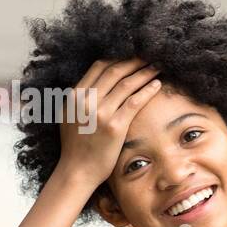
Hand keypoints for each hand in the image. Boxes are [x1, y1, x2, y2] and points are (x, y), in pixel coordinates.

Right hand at [54, 57, 162, 185]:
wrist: (77, 170)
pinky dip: (147, 91)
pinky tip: (157, 85)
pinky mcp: (115, 126)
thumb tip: (95, 84)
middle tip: (149, 56)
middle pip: (114, 71)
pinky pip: (135, 102)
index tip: (132, 56)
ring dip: (144, 73)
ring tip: (157, 67)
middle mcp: (86, 100)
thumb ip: (80, 99)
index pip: (99, 67)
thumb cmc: (75, 145)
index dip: (118, 58)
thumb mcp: (69, 116)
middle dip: (134, 61)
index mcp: (74, 95)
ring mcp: (101, 113)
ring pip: (127, 84)